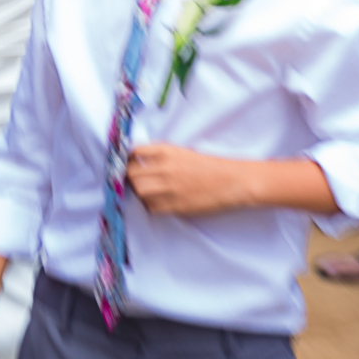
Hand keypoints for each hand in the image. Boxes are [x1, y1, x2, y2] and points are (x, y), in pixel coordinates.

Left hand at [126, 143, 248, 216]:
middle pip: (131, 174)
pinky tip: (159, 202)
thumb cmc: (210, 166)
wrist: (231, 181)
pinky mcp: (174, 205)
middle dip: (130, 178)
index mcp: (166, 151)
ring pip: (139, 191)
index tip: (127, 164)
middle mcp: (164, 168)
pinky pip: (151, 207)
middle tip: (136, 181)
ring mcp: (168, 187)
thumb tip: (139, 163)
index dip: (127, 160)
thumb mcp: (183, 152)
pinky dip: (151, 205)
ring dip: (139, 192)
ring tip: (148, 192)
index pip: (133, 152)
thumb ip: (160, 156)